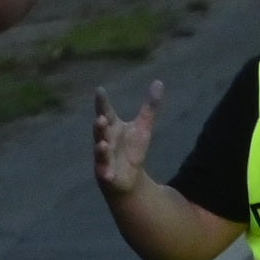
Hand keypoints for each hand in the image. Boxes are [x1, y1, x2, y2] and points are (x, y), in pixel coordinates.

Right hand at [91, 80, 162, 196]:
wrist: (128, 178)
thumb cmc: (131, 149)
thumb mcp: (144, 127)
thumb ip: (150, 107)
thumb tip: (159, 82)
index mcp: (112, 128)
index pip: (106, 112)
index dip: (102, 102)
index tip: (100, 90)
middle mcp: (105, 140)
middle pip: (101, 132)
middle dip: (99, 126)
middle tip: (100, 118)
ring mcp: (104, 158)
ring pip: (100, 152)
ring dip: (100, 149)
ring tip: (103, 144)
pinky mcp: (106, 174)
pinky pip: (105, 173)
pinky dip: (105, 173)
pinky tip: (107, 174)